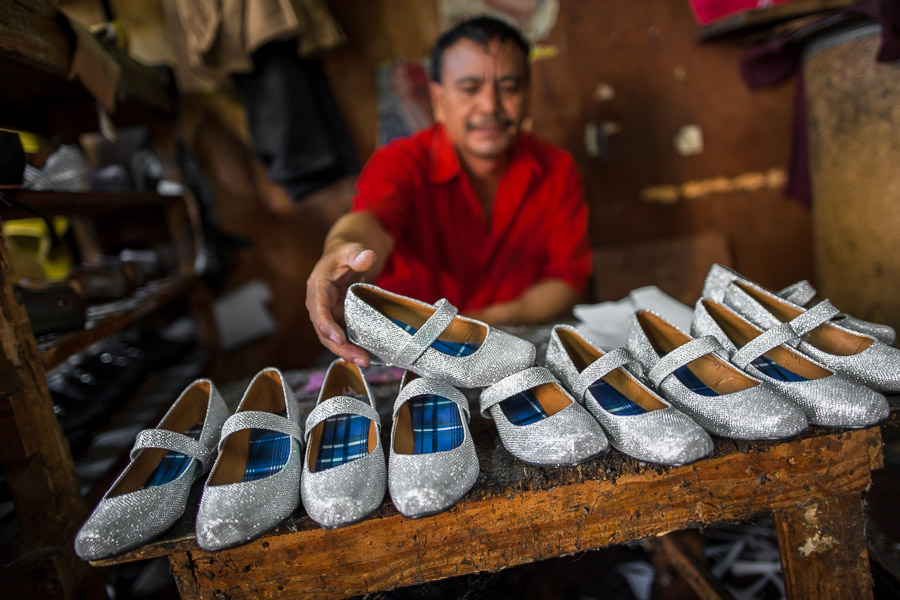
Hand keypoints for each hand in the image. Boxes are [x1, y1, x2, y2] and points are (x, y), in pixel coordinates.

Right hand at [305, 243, 376, 364]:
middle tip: (360, 359)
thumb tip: (367, 257)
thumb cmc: (346, 254)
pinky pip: (340, 336)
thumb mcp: (352, 250)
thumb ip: (358, 254)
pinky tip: (363, 356)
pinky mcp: (336, 319)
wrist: (345, 258)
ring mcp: (326, 313)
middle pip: (324, 330)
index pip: (318, 310)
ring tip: (364, 361)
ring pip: (330, 338)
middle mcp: (318, 303)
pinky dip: (350, 347)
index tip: (339, 340)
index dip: (327, 326)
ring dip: (345, 352)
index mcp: (318, 286)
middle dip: (340, 347)